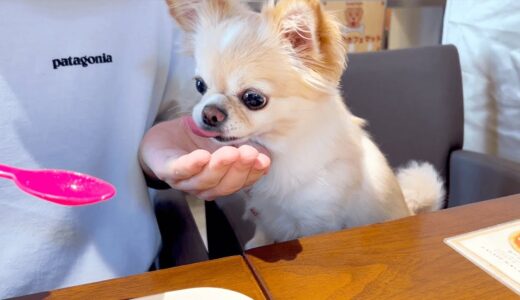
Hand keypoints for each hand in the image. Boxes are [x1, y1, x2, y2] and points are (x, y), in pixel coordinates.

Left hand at [140, 118, 269, 199]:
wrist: (162, 138)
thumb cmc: (194, 140)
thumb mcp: (221, 141)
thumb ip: (240, 147)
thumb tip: (264, 152)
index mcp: (220, 180)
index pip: (240, 181)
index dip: (253, 173)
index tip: (264, 160)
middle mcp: (204, 185)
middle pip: (224, 185)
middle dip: (239, 169)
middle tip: (250, 153)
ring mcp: (184, 181)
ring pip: (204, 181)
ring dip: (219, 168)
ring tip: (231, 152)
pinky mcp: (166, 170)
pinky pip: (179, 171)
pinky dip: (191, 165)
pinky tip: (202, 157)